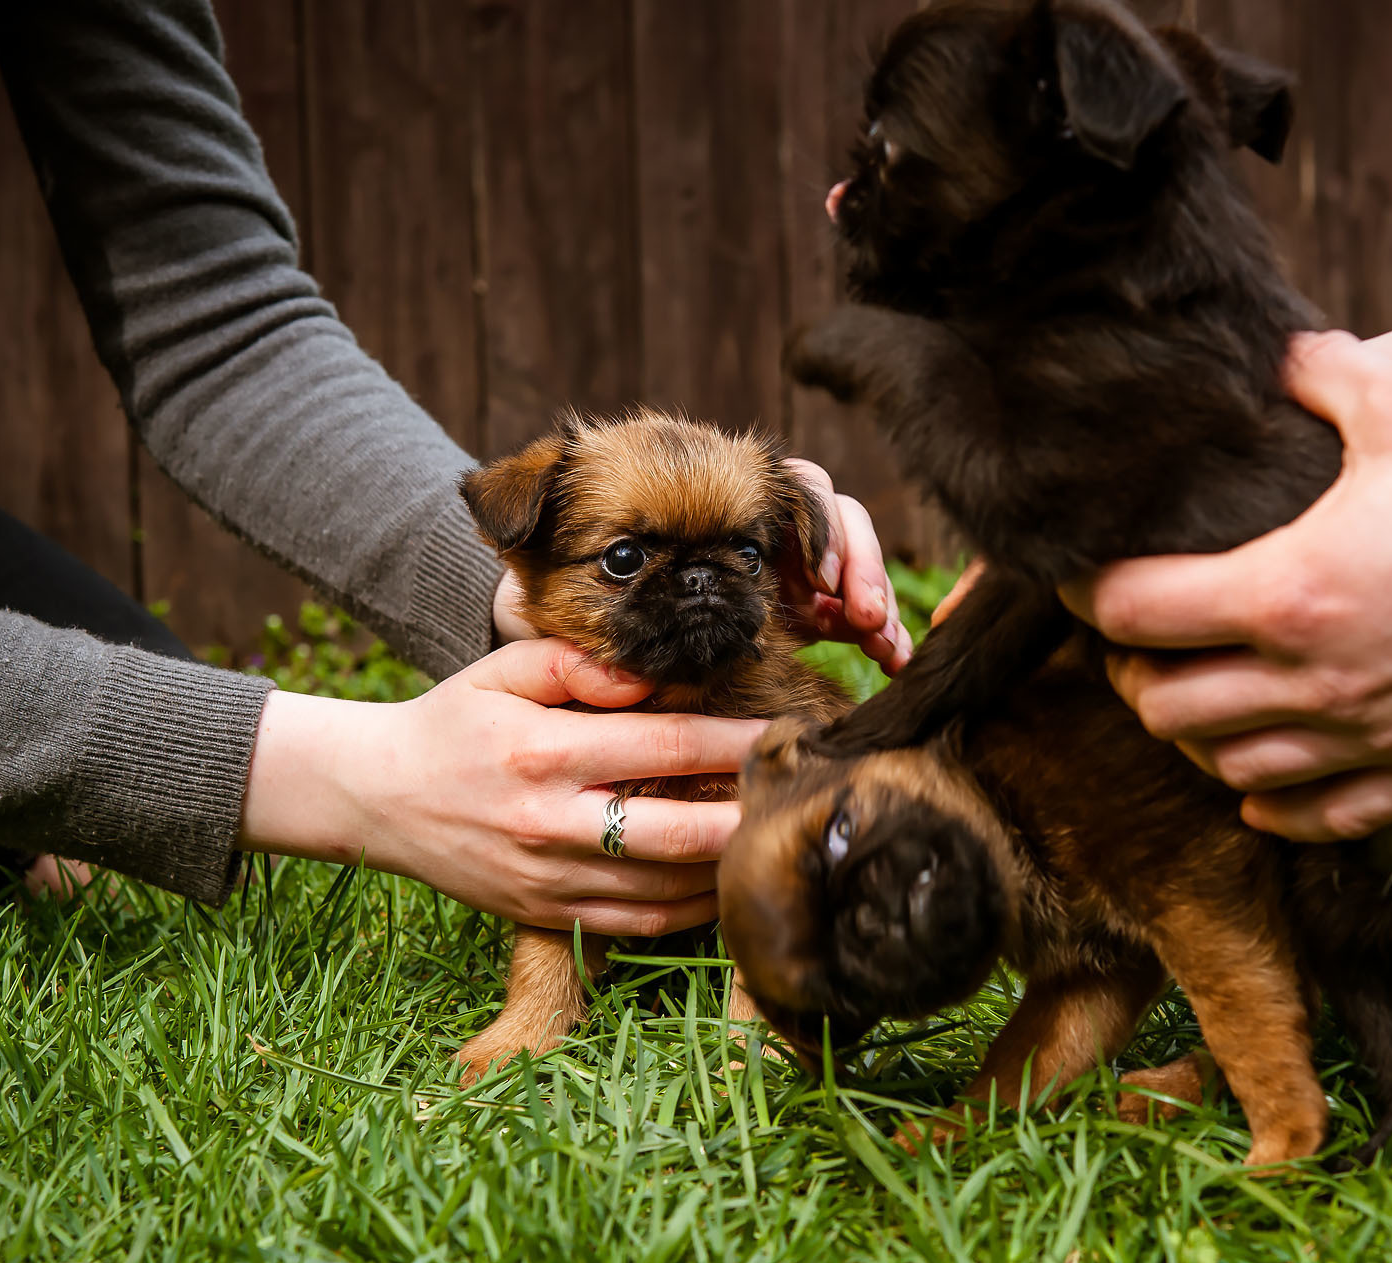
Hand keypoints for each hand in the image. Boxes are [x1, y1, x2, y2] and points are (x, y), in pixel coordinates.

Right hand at [240, 639, 768, 934]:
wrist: (377, 798)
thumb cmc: (452, 724)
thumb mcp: (503, 671)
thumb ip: (578, 664)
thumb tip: (650, 678)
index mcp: (544, 752)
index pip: (665, 746)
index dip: (735, 743)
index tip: (786, 734)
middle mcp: (550, 823)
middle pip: (679, 833)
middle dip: (749, 818)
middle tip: (800, 801)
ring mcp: (549, 879)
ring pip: (667, 891)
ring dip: (728, 870)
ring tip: (773, 841)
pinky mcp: (546, 916)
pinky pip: (639, 926)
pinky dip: (691, 910)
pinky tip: (725, 884)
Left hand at [490, 460, 913, 672]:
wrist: (567, 626)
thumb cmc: (552, 575)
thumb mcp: (537, 544)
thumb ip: (533, 510)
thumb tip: (502, 507)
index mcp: (695, 473)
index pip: (773, 476)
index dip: (807, 525)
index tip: (813, 585)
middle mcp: (745, 504)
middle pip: (828, 505)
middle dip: (855, 559)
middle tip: (859, 616)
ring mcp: (777, 548)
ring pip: (849, 549)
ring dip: (873, 591)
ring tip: (883, 643)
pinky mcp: (798, 593)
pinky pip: (851, 597)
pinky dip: (876, 625)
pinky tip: (889, 659)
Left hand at [1065, 332, 1391, 842]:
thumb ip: (1325, 377)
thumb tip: (1284, 356)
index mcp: (1285, 591)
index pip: (1133, 613)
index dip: (1090, 596)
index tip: (1085, 581)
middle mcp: (1313, 681)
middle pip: (1165, 707)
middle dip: (1138, 674)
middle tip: (1146, 642)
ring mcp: (1371, 739)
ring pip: (1231, 771)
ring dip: (1201, 738)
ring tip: (1206, 697)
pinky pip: (1319, 817)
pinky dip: (1274, 803)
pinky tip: (1264, 781)